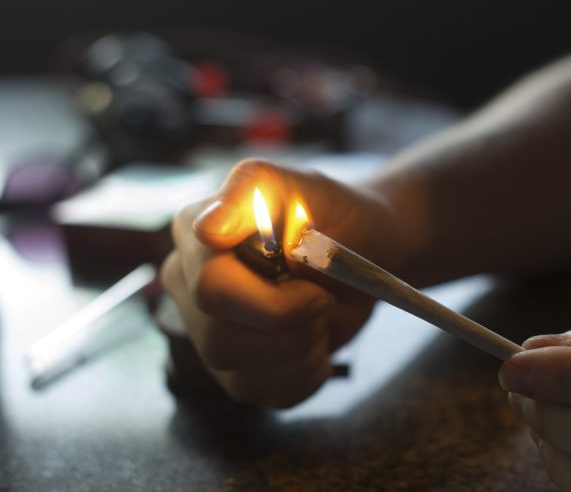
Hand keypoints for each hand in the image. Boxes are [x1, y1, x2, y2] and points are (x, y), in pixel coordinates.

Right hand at [161, 159, 400, 406]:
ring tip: (319, 315)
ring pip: (240, 377)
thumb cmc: (335, 213)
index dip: (273, 303)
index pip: (212, 291)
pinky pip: (264, 396)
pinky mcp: (235, 369)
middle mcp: (190, 286)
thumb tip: (208, 228)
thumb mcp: (304, 185)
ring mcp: (207, 332)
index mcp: (195, 234)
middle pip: (222, 341)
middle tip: (324, 298)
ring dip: (302, 351)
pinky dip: (305, 374)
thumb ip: (255, 187)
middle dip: (292, 328)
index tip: (314, 286)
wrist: (368, 251)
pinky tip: (316, 341)